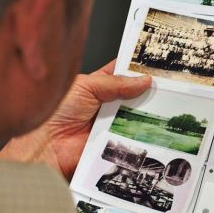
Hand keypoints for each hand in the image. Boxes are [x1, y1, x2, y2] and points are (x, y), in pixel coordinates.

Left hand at [0, 60, 150, 179]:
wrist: (47, 145)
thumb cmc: (57, 112)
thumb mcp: (87, 87)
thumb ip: (117, 83)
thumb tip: (145, 80)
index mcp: (99, 86)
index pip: (123, 74)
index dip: (139, 70)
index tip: (157, 66)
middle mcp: (107, 105)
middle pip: (135, 96)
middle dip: (149, 91)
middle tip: (166, 86)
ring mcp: (113, 124)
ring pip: (138, 116)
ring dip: (149, 111)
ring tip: (165, 103)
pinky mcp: (116, 142)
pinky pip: (135, 136)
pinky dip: (145, 132)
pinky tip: (156, 124)